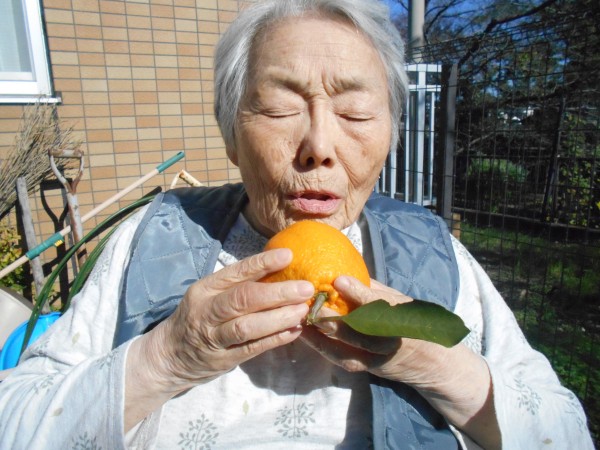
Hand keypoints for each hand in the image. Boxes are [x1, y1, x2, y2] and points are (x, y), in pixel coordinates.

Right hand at [125, 248, 310, 428]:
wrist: (169, 356)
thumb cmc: (199, 317)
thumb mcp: (209, 295)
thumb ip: (237, 285)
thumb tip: (280, 269)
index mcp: (205, 289)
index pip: (236, 272)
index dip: (263, 263)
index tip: (288, 255)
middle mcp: (207, 311)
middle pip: (244, 299)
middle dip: (278, 293)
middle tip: (305, 288)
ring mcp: (214, 337)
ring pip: (248, 326)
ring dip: (279, 318)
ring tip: (302, 310)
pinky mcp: (224, 359)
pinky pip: (253, 348)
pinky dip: (276, 339)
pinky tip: (295, 331)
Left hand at [300, 276, 499, 448]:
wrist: (437, 364)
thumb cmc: (416, 323)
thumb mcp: (403, 302)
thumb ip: (377, 290)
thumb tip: (348, 269)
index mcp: (402, 315)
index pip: (379, 302)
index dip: (358, 291)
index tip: (338, 279)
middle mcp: (392, 338)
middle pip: (361, 329)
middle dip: (336, 318)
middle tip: (313, 305)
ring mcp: (381, 356)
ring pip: (350, 348)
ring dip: (324, 336)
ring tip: (304, 321)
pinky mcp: (371, 369)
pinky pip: (346, 360)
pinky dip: (326, 350)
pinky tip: (309, 337)